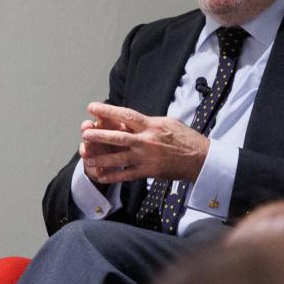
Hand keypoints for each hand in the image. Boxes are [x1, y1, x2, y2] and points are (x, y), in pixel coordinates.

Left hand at [79, 102, 209, 183]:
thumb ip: (148, 122)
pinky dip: (113, 176)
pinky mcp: (149, 172)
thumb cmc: (185, 138)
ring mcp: (147, 158)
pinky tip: (100, 176)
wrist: (200, 158)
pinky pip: (127, 175)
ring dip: (101, 158)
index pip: (126, 116)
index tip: (92, 108)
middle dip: (99, 135)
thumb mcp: (167, 122)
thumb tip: (130, 120)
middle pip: (119, 138)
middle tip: (84, 133)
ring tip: (86, 156)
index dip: (108, 111)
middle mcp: (147, 141)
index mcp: (151, 126)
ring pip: (119, 158)